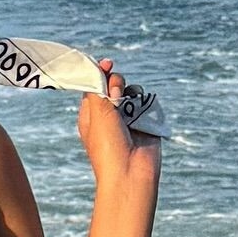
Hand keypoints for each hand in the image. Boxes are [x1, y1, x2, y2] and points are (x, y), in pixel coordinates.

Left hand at [76, 56, 162, 188]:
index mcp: (90, 114)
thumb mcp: (96, 113)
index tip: (107, 63)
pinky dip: (146, 104)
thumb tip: (102, 68)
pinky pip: (147, 103)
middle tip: (116, 95)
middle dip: (117, 83)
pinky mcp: (145, 122)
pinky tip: (142, 115)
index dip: (99, 73)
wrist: (130, 173)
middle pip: (114, 85)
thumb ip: (98, 88)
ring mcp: (128, 119)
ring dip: (132, 94)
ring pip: (132, 92)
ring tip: (130, 109)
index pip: (94, 85)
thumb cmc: (107, 146)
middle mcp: (108, 115)